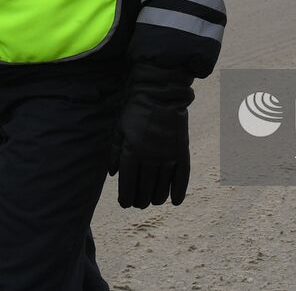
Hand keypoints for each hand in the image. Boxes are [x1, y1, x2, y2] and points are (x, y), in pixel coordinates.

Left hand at [109, 64, 193, 208]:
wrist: (161, 93)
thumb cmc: (136, 111)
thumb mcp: (119, 129)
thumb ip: (114, 153)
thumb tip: (113, 175)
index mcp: (132, 153)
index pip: (128, 186)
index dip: (126, 199)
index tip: (125, 203)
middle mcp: (150, 158)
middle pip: (145, 190)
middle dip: (140, 201)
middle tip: (138, 202)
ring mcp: (168, 156)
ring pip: (162, 188)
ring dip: (156, 198)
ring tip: (153, 200)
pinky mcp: (182, 151)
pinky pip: (182, 178)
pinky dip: (178, 191)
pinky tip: (174, 201)